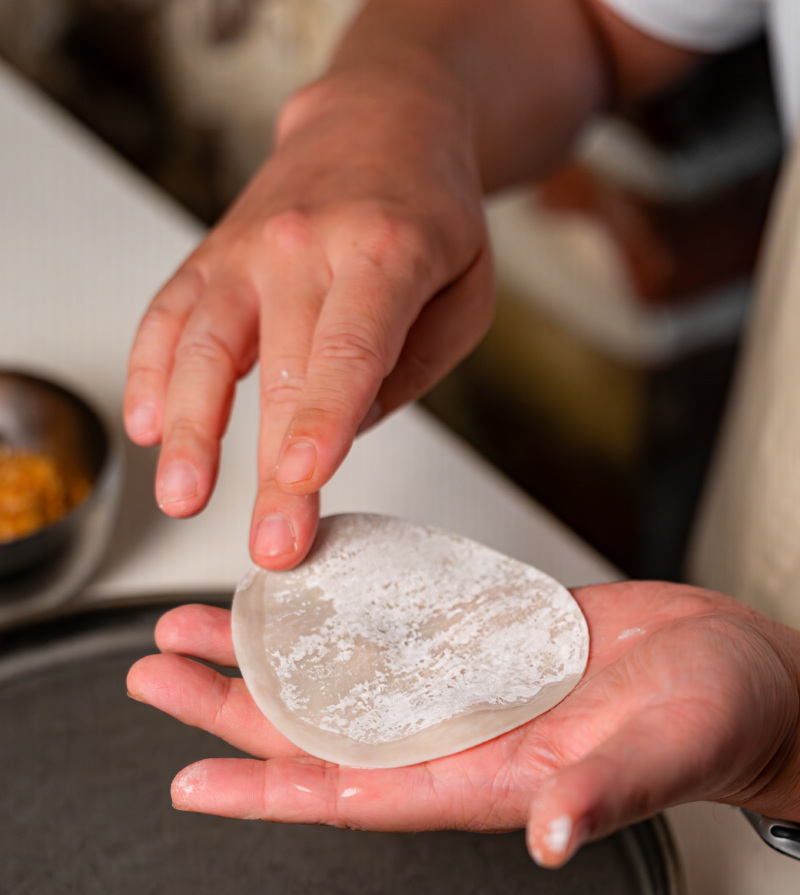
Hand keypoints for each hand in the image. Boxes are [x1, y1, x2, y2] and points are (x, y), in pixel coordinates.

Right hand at [123, 60, 492, 568]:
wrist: (378, 123)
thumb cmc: (430, 214)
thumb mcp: (467, 290)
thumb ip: (415, 366)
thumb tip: (349, 428)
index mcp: (386, 251)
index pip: (349, 348)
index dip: (324, 419)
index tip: (306, 479)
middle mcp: (306, 244)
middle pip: (282, 372)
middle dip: (273, 471)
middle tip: (273, 546)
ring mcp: (248, 248)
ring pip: (206, 344)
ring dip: (191, 429)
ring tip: (182, 497)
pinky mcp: (211, 255)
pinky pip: (169, 315)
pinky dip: (151, 371)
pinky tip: (149, 426)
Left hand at [126, 581, 799, 866]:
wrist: (741, 672)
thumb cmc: (716, 722)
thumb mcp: (666, 751)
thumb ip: (605, 792)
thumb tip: (551, 835)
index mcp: (487, 778)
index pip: (356, 794)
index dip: (268, 793)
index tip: (190, 782)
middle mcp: (457, 738)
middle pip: (320, 733)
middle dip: (232, 710)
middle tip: (156, 674)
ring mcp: (464, 690)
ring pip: (342, 678)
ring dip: (267, 655)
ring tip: (198, 628)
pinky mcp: (482, 644)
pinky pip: (390, 633)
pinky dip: (336, 614)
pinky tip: (297, 594)